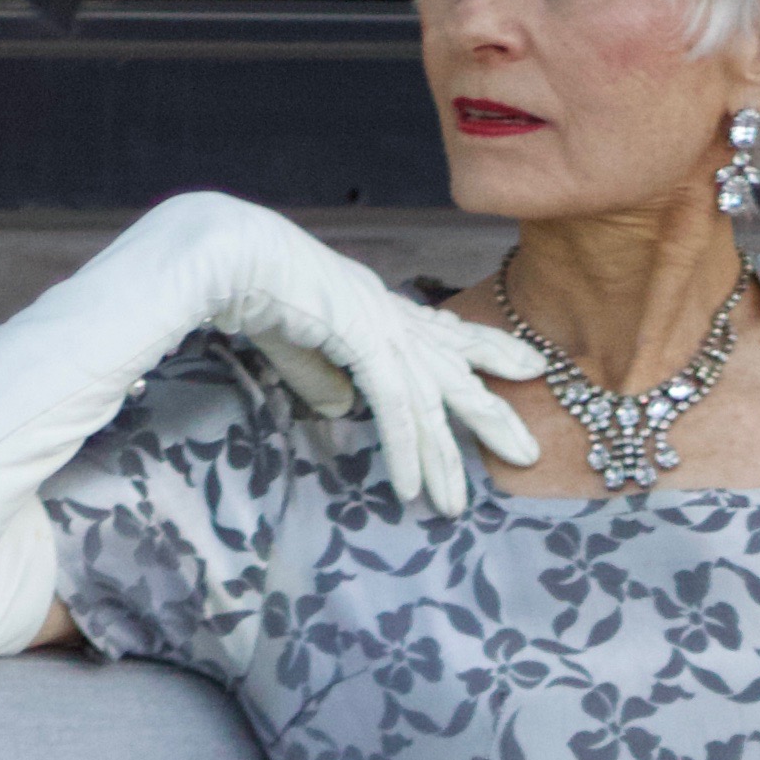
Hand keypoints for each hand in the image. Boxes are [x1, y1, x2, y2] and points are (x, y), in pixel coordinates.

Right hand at [153, 195, 540, 517]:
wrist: (228, 255)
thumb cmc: (252, 288)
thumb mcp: (297, 346)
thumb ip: (324, 378)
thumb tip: (343, 411)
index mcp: (377, 306)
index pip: (443, 334)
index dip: (486, 349)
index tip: (526, 366)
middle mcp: (390, 314)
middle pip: (455, 371)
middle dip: (493, 414)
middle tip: (530, 453)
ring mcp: (380, 325)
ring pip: (430, 401)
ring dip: (443, 459)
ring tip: (457, 505)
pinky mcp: (364, 340)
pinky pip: (396, 407)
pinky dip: (405, 451)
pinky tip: (413, 489)